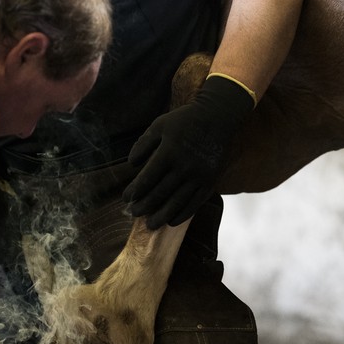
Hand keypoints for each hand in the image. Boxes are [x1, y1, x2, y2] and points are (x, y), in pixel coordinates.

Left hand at [123, 76, 253, 228]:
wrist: (217, 118)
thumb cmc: (184, 120)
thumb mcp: (159, 125)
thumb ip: (143, 144)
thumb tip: (132, 164)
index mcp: (168, 152)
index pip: (147, 179)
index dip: (134, 191)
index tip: (125, 198)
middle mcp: (183, 167)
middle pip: (159, 194)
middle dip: (143, 206)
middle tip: (132, 213)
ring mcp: (198, 176)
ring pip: (177, 203)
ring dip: (161, 216)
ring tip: (150, 225)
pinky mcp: (210, 182)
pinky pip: (195, 204)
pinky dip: (182, 215)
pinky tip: (171, 221)